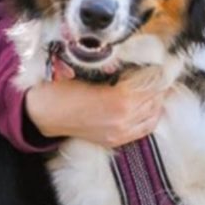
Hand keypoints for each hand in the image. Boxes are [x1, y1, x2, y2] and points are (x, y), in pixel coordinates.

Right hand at [24, 70, 166, 147]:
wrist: (45, 113)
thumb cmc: (63, 89)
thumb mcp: (92, 74)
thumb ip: (118, 73)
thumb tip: (138, 67)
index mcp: (118, 100)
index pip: (149, 85)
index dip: (156, 72)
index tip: (159, 63)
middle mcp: (123, 120)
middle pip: (154, 100)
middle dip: (158, 85)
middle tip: (159, 73)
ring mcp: (120, 134)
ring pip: (152, 116)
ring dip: (156, 100)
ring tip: (156, 87)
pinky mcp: (115, 141)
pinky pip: (144, 130)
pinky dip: (151, 116)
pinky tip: (150, 106)